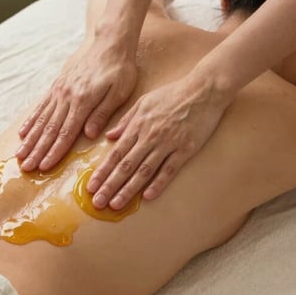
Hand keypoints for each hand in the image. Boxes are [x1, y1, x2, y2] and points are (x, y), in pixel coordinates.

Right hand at [17, 37, 137, 170]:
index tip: (44, 167)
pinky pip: (41, 107)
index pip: (66, 132)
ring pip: (42, 120)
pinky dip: (31, 121)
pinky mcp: (57, 86)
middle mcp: (66, 97)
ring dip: (30, 140)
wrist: (109, 42)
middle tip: (25, 167)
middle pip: (49, 129)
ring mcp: (59, 91)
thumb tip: (90, 134)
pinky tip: (23, 133)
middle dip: (37, 151)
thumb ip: (102, 113)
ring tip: (19, 155)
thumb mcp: (119, 91)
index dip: (54, 151)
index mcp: (83, 101)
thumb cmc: (119, 69)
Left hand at [87, 78, 229, 209]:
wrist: (204, 90)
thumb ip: (126, 120)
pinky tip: (147, 197)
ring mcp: (168, 144)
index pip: (116, 153)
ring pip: (144, 171)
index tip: (91, 186)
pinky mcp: (185, 149)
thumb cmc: (173, 94)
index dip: (102, 171)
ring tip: (116, 204)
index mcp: (138, 125)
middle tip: (98, 202)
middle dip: (110, 185)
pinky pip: (169, 170)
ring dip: (128, 189)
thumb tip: (109, 136)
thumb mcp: (144, 102)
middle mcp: (149, 136)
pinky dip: (158, 183)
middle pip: (126, 165)